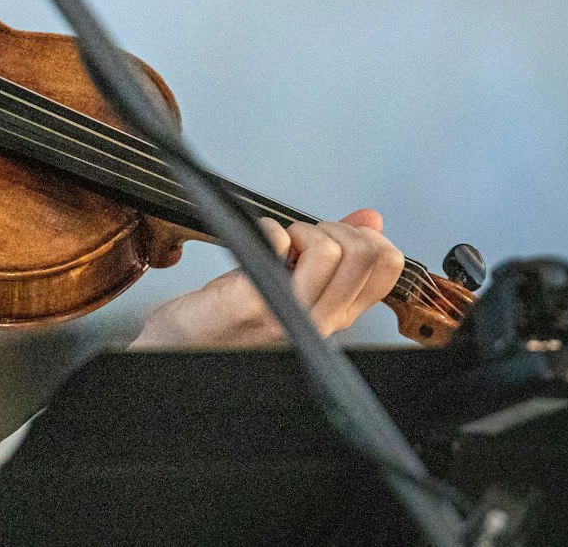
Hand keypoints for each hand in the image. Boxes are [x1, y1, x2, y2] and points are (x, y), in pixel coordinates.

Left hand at [130, 209, 404, 348]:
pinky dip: (269, 230)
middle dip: (336, 228)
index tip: (337, 234)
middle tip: (304, 237)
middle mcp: (318, 322)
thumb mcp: (292, 283)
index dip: (368, 238)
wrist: (179, 348)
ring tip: (279, 243)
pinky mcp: (253, 303)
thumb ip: (335, 253)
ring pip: (330, 252)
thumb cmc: (229, 318)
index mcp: (333, 315)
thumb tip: (371, 219)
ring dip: (301, 230)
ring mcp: (288, 315)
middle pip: (366, 255)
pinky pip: (279, 248)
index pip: (388, 269)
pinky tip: (258, 242)